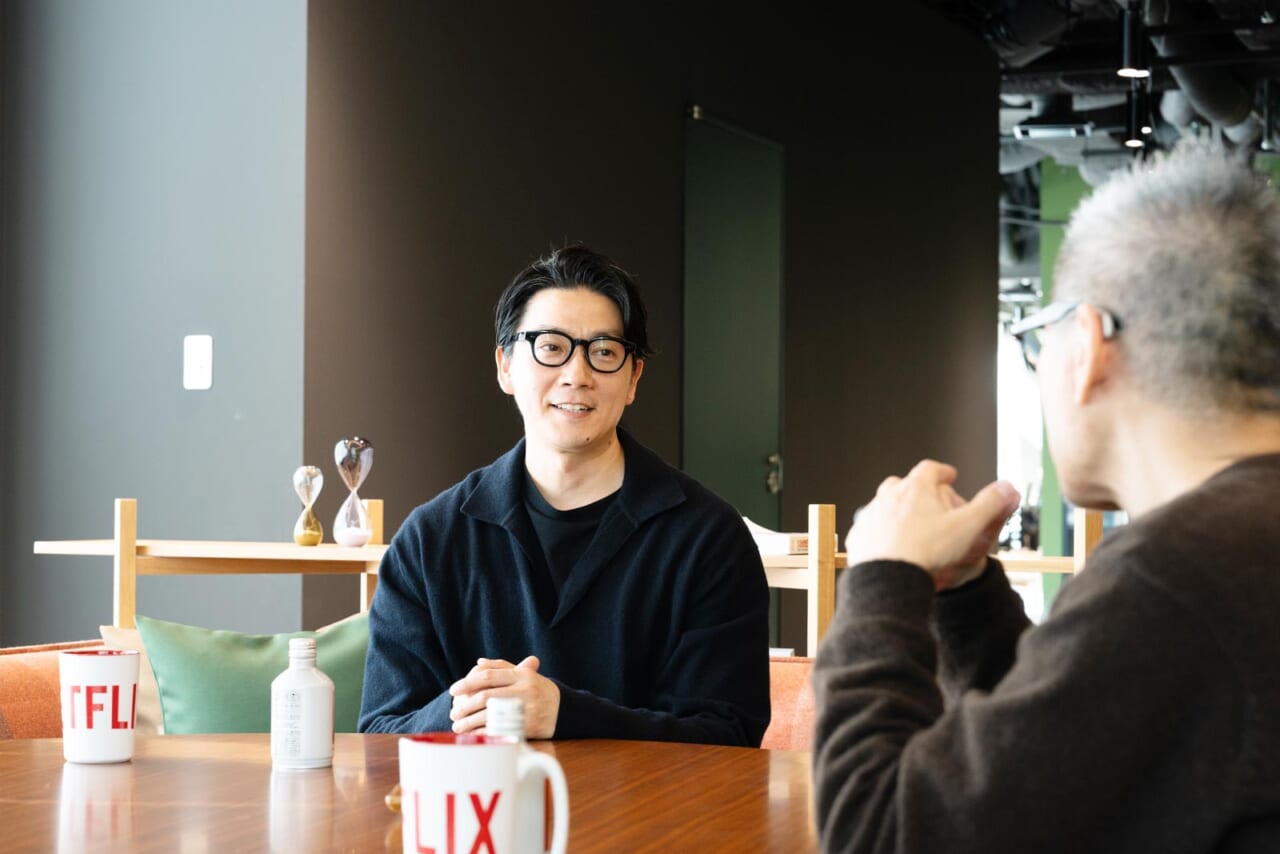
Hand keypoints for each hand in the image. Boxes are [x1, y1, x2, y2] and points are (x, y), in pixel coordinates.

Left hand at [448, 655, 560, 738]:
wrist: (563, 709)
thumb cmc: (538, 690)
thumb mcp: (525, 674)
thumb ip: (502, 667)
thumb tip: (479, 663)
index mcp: (522, 675)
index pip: (489, 676)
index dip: (468, 682)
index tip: (453, 690)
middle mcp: (525, 689)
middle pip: (487, 696)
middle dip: (466, 706)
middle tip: (453, 712)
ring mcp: (528, 708)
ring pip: (491, 715)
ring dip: (470, 722)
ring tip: (457, 726)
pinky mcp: (529, 726)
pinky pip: (501, 730)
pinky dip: (484, 733)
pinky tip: (473, 735)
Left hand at [845, 459, 1020, 589]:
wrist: (889, 579)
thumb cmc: (928, 552)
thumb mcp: (968, 527)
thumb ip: (990, 505)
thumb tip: (1008, 487)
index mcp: (916, 489)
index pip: (930, 469)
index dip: (942, 471)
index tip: (950, 476)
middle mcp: (889, 497)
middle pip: (902, 483)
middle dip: (915, 488)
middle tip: (927, 499)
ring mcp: (870, 515)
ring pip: (883, 505)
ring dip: (895, 510)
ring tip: (909, 523)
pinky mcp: (858, 536)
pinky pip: (869, 528)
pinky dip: (880, 531)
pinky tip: (889, 543)